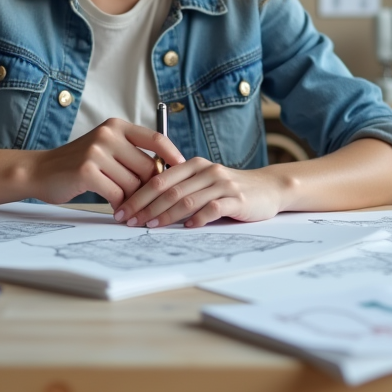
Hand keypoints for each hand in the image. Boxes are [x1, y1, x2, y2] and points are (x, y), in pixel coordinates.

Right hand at [24, 118, 185, 206]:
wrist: (40, 171)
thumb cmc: (77, 164)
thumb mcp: (105, 148)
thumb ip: (131, 155)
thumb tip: (166, 173)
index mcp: (116, 127)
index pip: (156, 138)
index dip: (172, 155)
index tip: (182, 170)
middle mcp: (108, 135)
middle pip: (148, 167)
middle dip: (149, 188)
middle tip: (147, 202)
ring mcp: (97, 152)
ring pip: (133, 184)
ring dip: (133, 200)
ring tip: (127, 207)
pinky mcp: (87, 171)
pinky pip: (117, 194)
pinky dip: (120, 205)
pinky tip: (117, 209)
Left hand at [113, 158, 288, 228]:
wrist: (268, 188)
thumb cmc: (229, 189)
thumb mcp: (203, 182)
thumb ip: (180, 188)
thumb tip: (145, 206)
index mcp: (194, 165)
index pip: (159, 179)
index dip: (138, 195)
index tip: (122, 210)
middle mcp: (206, 170)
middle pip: (169, 189)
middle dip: (146, 206)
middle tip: (129, 221)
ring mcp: (222, 184)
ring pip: (187, 199)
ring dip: (166, 214)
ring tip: (151, 226)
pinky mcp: (236, 199)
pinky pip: (213, 208)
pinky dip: (198, 218)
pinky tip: (186, 227)